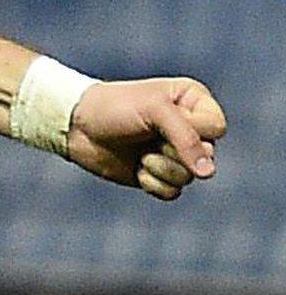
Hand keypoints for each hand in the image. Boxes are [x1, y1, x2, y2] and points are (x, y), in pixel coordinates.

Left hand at [67, 77, 225, 200]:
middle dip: (175, 152)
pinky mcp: (158, 175)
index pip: (217, 127)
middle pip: (207, 156)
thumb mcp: (155, 111)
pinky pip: (173, 192)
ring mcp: (174, 153)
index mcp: (193, 103)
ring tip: (142, 154)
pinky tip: (136, 169)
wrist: (77, 126)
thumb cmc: (115, 108)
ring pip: (190, 177)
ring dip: (162, 168)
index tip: (165, 119)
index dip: (194, 131)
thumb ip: (187, 137)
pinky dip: (154, 184)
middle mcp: (189, 129)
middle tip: (150, 138)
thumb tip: (208, 173)